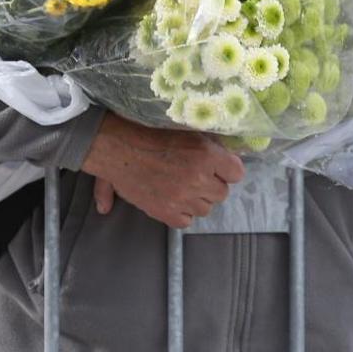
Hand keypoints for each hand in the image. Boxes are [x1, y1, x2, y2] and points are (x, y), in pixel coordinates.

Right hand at [81, 114, 244, 228]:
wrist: (115, 147)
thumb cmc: (147, 132)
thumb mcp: (185, 130)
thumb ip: (211, 144)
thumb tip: (229, 156)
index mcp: (206, 154)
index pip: (237, 173)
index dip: (226, 169)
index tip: (216, 166)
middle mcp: (198, 178)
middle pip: (222, 193)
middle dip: (210, 184)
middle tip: (194, 175)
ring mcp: (182, 198)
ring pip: (205, 208)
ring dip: (196, 199)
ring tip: (179, 186)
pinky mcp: (166, 213)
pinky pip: (186, 221)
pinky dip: (180, 212)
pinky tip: (170, 198)